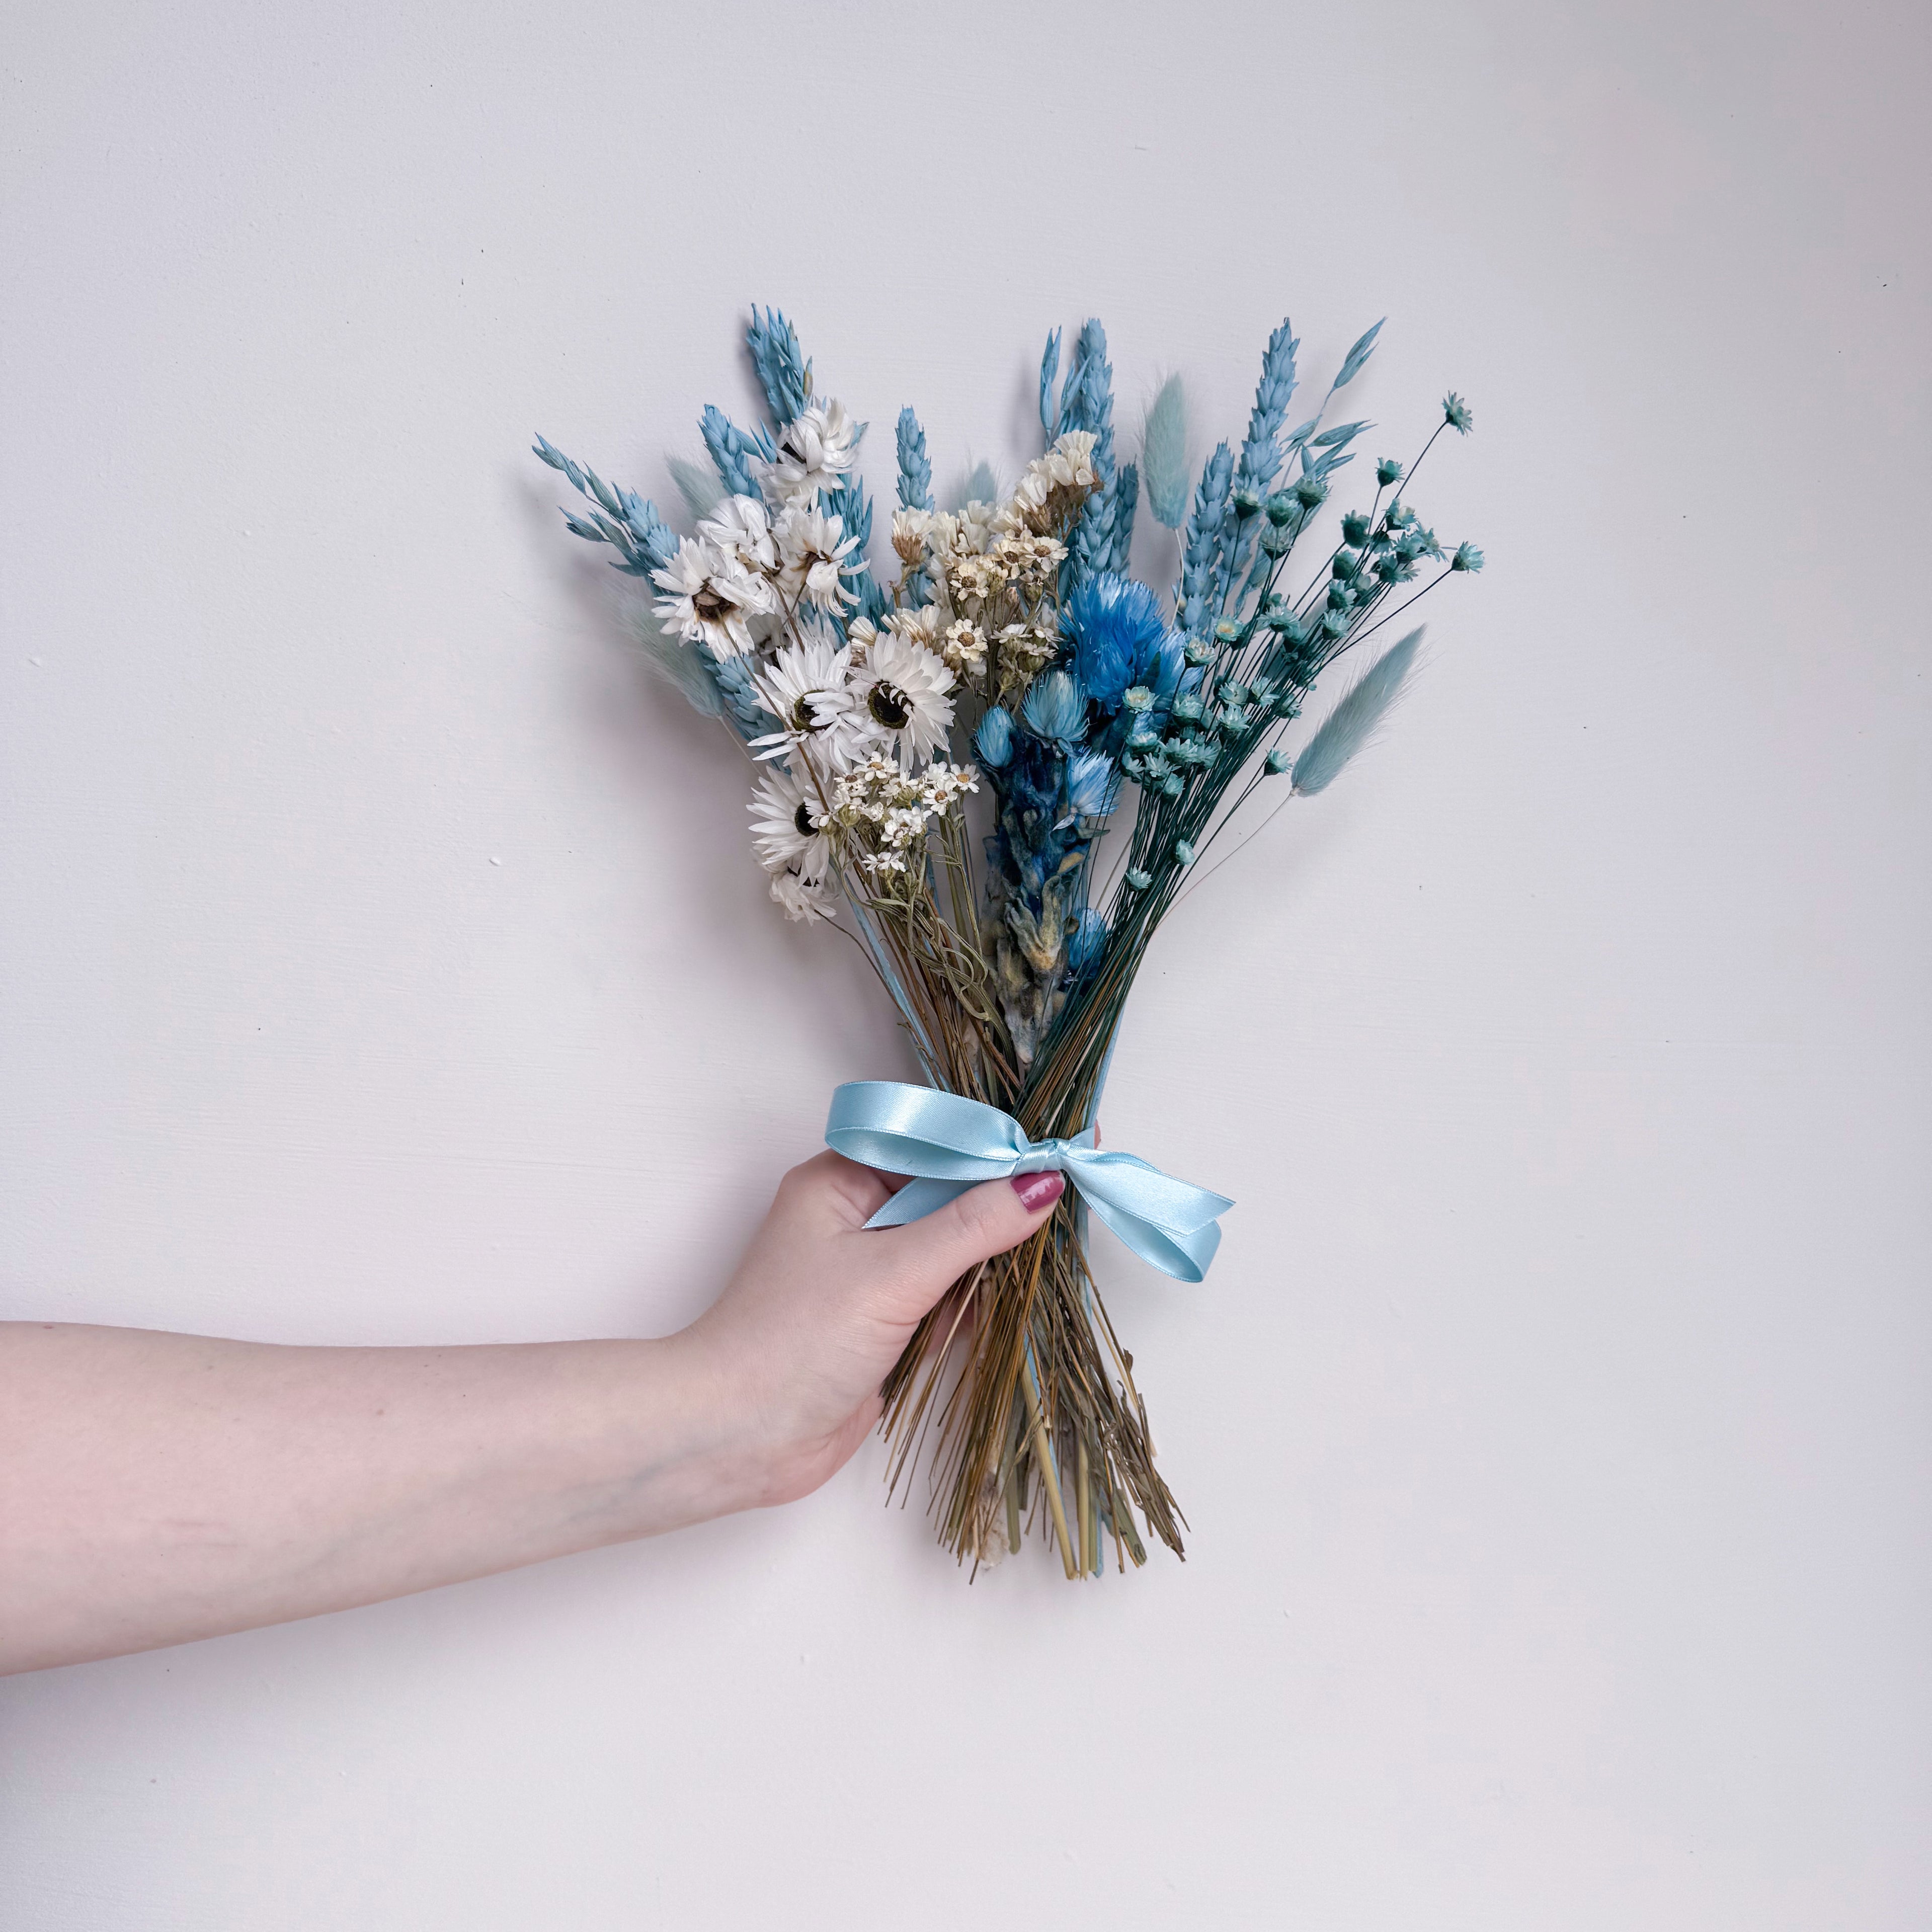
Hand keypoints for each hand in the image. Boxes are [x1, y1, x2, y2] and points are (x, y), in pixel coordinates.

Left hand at [681, 1153, 1066, 1508]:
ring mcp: (868, 1276)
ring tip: (1063, 1242)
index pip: (933, 1147)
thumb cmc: (794, 1342)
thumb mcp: (892, 1273)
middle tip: (1074, 1192)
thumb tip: (1042, 1184)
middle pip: (947, 1196)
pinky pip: (945, 1299)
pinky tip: (1025, 1295)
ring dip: (996, 1255)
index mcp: (840, 1182)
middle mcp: (853, 1219)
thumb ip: (972, 1227)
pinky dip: (980, 1300)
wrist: (737, 1438)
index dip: (996, 1150)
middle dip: (1003, 1203)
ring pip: (951, 1250)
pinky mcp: (882, 1327)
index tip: (1060, 1148)